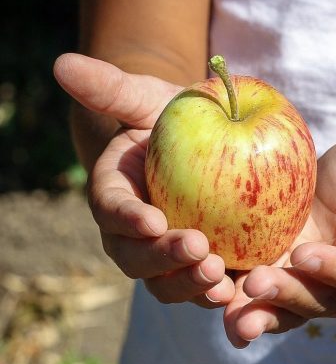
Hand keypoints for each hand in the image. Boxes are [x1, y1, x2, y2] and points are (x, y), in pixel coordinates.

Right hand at [54, 53, 233, 306]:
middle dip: (163, 260)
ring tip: (220, 279)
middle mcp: (136, 236)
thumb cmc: (177, 119)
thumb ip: (113, 88)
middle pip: (137, 259)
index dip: (128, 218)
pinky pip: (207, 291)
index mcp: (116, 196)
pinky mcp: (205, 270)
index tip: (152, 220)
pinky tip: (244, 295)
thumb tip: (63, 63)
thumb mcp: (151, 99)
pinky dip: (222, 300)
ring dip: (191, 285)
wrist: (211, 146)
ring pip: (169, 285)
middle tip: (199, 249)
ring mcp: (169, 260)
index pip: (112, 210)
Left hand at [222, 130, 335, 346]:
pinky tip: (201, 291)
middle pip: (318, 302)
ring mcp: (306, 285)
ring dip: (254, 313)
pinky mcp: (274, 275)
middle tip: (256, 285)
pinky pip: (252, 295)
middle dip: (288, 297)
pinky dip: (228, 297)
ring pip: (282, 309)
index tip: (310, 255)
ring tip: (226, 312)